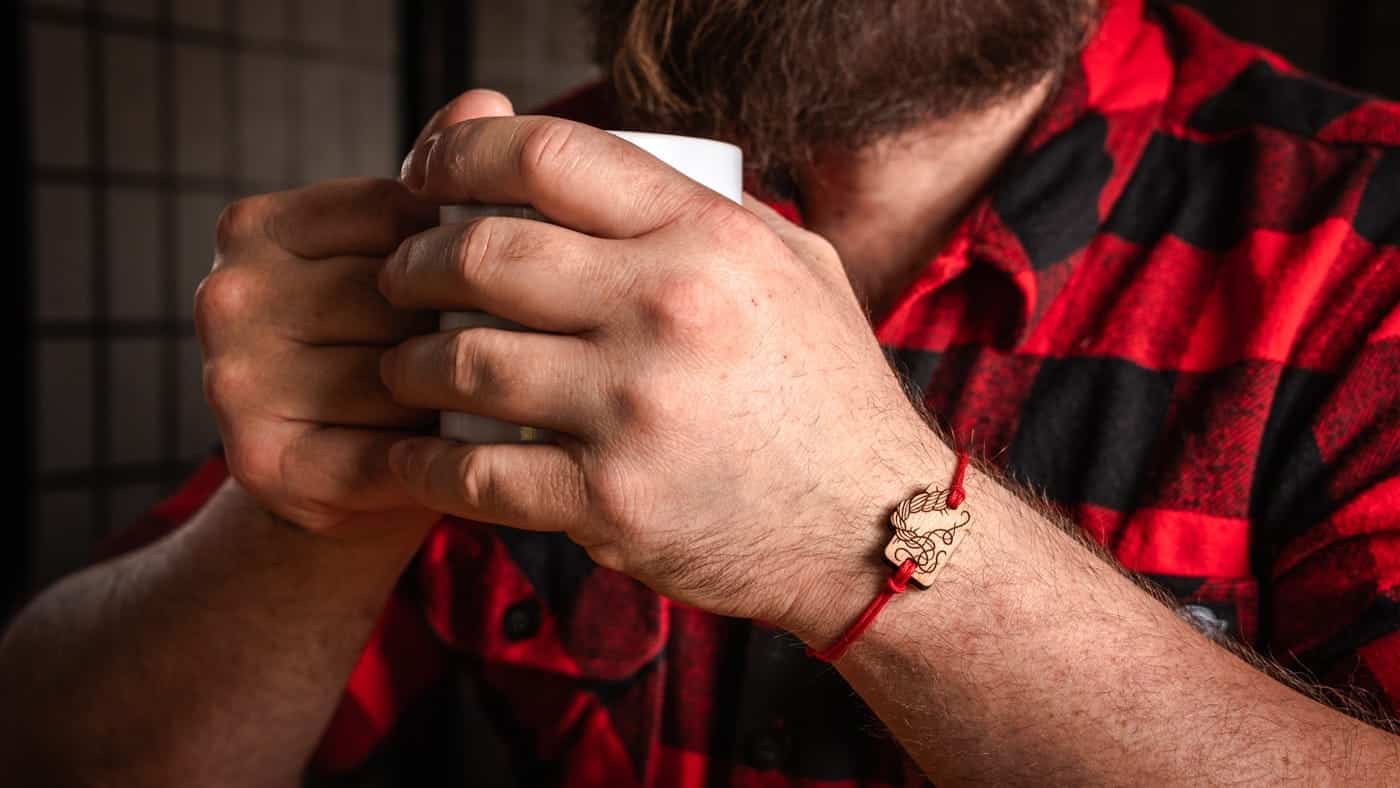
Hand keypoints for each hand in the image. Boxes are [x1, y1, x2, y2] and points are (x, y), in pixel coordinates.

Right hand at [197, 90, 515, 536]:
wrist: (340, 483)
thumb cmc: (385, 358)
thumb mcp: (401, 264)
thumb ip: (433, 192)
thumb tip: (484, 103)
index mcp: (254, 228)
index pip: (400, 217)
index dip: (461, 258)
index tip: (486, 287)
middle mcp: (226, 297)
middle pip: (399, 297)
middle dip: (459, 329)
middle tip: (488, 357)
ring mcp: (233, 381)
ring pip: (401, 376)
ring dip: (454, 399)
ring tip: (467, 409)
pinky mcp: (262, 463)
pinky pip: (390, 452)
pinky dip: (436, 459)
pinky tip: (455, 458)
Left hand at [380, 117, 949, 631]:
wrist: (874, 526)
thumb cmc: (831, 393)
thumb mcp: (798, 268)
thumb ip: (709, 215)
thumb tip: (609, 180)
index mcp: (707, 239)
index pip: (547, 157)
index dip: (460, 151)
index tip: (427, 174)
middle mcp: (667, 311)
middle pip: (482, 255)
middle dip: (413, 260)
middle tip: (398, 276)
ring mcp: (634, 409)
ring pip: (462, 360)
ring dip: (409, 360)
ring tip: (405, 363)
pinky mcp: (608, 501)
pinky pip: (473, 470)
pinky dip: (422, 460)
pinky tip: (410, 451)